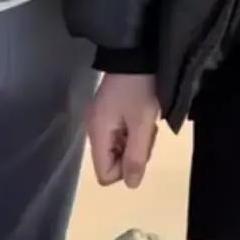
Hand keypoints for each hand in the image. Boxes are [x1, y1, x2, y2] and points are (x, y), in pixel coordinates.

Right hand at [87, 72, 159, 189]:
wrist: (136, 53)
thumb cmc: (140, 89)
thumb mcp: (142, 124)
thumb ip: (136, 156)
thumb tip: (131, 186)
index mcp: (97, 133)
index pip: (105, 174)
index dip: (125, 169)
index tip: (140, 149)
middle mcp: (93, 129)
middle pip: (111, 162)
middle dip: (132, 154)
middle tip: (146, 131)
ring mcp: (99, 119)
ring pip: (117, 148)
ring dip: (134, 142)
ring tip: (145, 120)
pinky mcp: (107, 111)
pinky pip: (119, 134)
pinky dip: (131, 131)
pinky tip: (141, 115)